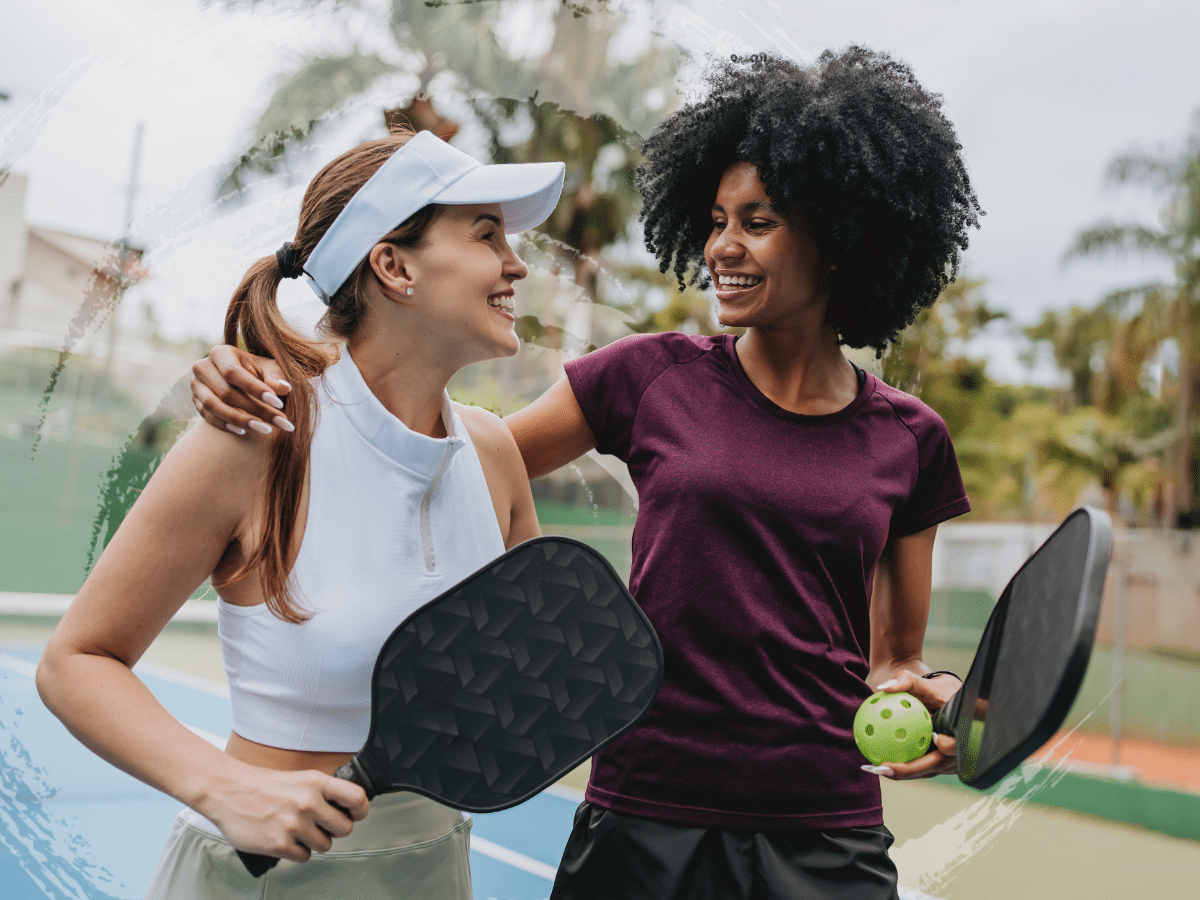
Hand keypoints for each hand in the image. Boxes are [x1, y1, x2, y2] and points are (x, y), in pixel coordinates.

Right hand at [191, 345, 293, 435]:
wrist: (244, 382)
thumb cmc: (260, 372)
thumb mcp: (270, 369)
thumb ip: (276, 377)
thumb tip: (284, 388)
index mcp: (220, 353)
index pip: (234, 372)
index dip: (256, 389)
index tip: (279, 403)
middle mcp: (203, 367)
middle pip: (225, 392)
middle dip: (255, 409)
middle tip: (280, 421)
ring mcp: (196, 386)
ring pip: (213, 406)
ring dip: (240, 420)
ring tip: (265, 429)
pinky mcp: (195, 402)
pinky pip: (207, 417)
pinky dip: (225, 425)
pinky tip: (245, 431)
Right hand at [203, 766, 369, 862]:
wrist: (228, 791)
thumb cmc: (265, 785)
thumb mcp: (300, 778)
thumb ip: (323, 791)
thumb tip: (348, 808)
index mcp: (316, 783)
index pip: (357, 798)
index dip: (361, 810)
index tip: (356, 814)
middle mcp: (308, 803)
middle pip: (345, 828)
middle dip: (335, 829)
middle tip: (321, 825)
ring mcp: (293, 825)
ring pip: (325, 845)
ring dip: (315, 841)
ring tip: (298, 830)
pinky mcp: (279, 845)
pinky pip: (305, 857)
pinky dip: (298, 851)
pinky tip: (287, 839)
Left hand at [862, 669, 959, 779]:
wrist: (937, 699)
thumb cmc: (931, 688)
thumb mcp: (920, 681)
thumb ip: (905, 681)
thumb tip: (884, 687)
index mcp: (962, 730)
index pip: (957, 741)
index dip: (949, 746)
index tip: (933, 741)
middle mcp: (957, 750)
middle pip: (935, 764)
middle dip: (910, 770)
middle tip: (884, 766)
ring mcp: (946, 761)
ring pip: (924, 770)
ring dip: (900, 773)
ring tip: (873, 768)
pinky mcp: (933, 763)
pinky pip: (916, 765)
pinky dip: (897, 765)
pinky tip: (872, 763)